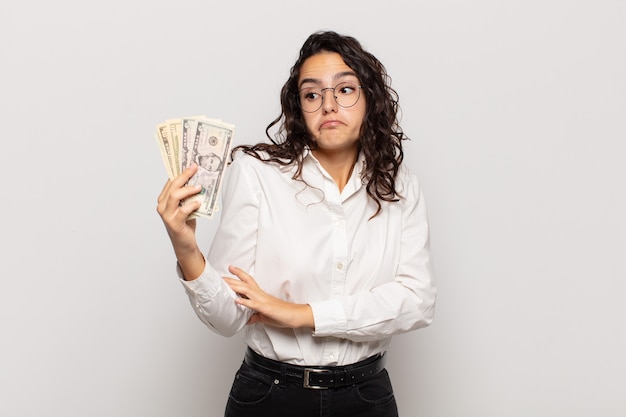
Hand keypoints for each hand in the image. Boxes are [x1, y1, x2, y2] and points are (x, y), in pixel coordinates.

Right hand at [156, 164, 204, 278]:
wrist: (184, 243)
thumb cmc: (185, 222)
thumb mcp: (186, 205)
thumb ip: (188, 195)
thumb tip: (198, 179)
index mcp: (163, 199)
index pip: (170, 181)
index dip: (180, 172)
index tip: (191, 164)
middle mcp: (162, 206)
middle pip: (172, 186)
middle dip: (184, 176)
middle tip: (195, 168)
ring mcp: (166, 215)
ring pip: (175, 196)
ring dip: (188, 190)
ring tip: (199, 187)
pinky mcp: (174, 223)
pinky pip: (183, 210)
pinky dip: (192, 205)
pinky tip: (199, 203)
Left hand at [223, 266, 313, 328]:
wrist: (295, 315)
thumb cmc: (282, 314)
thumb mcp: (264, 316)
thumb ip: (254, 316)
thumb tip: (245, 320)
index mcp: (260, 295)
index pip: (248, 281)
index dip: (239, 274)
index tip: (230, 268)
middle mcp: (260, 295)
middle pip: (244, 283)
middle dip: (232, 279)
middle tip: (220, 275)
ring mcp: (263, 300)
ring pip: (247, 290)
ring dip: (235, 286)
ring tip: (225, 283)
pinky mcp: (266, 308)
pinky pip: (254, 304)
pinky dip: (245, 302)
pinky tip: (237, 301)